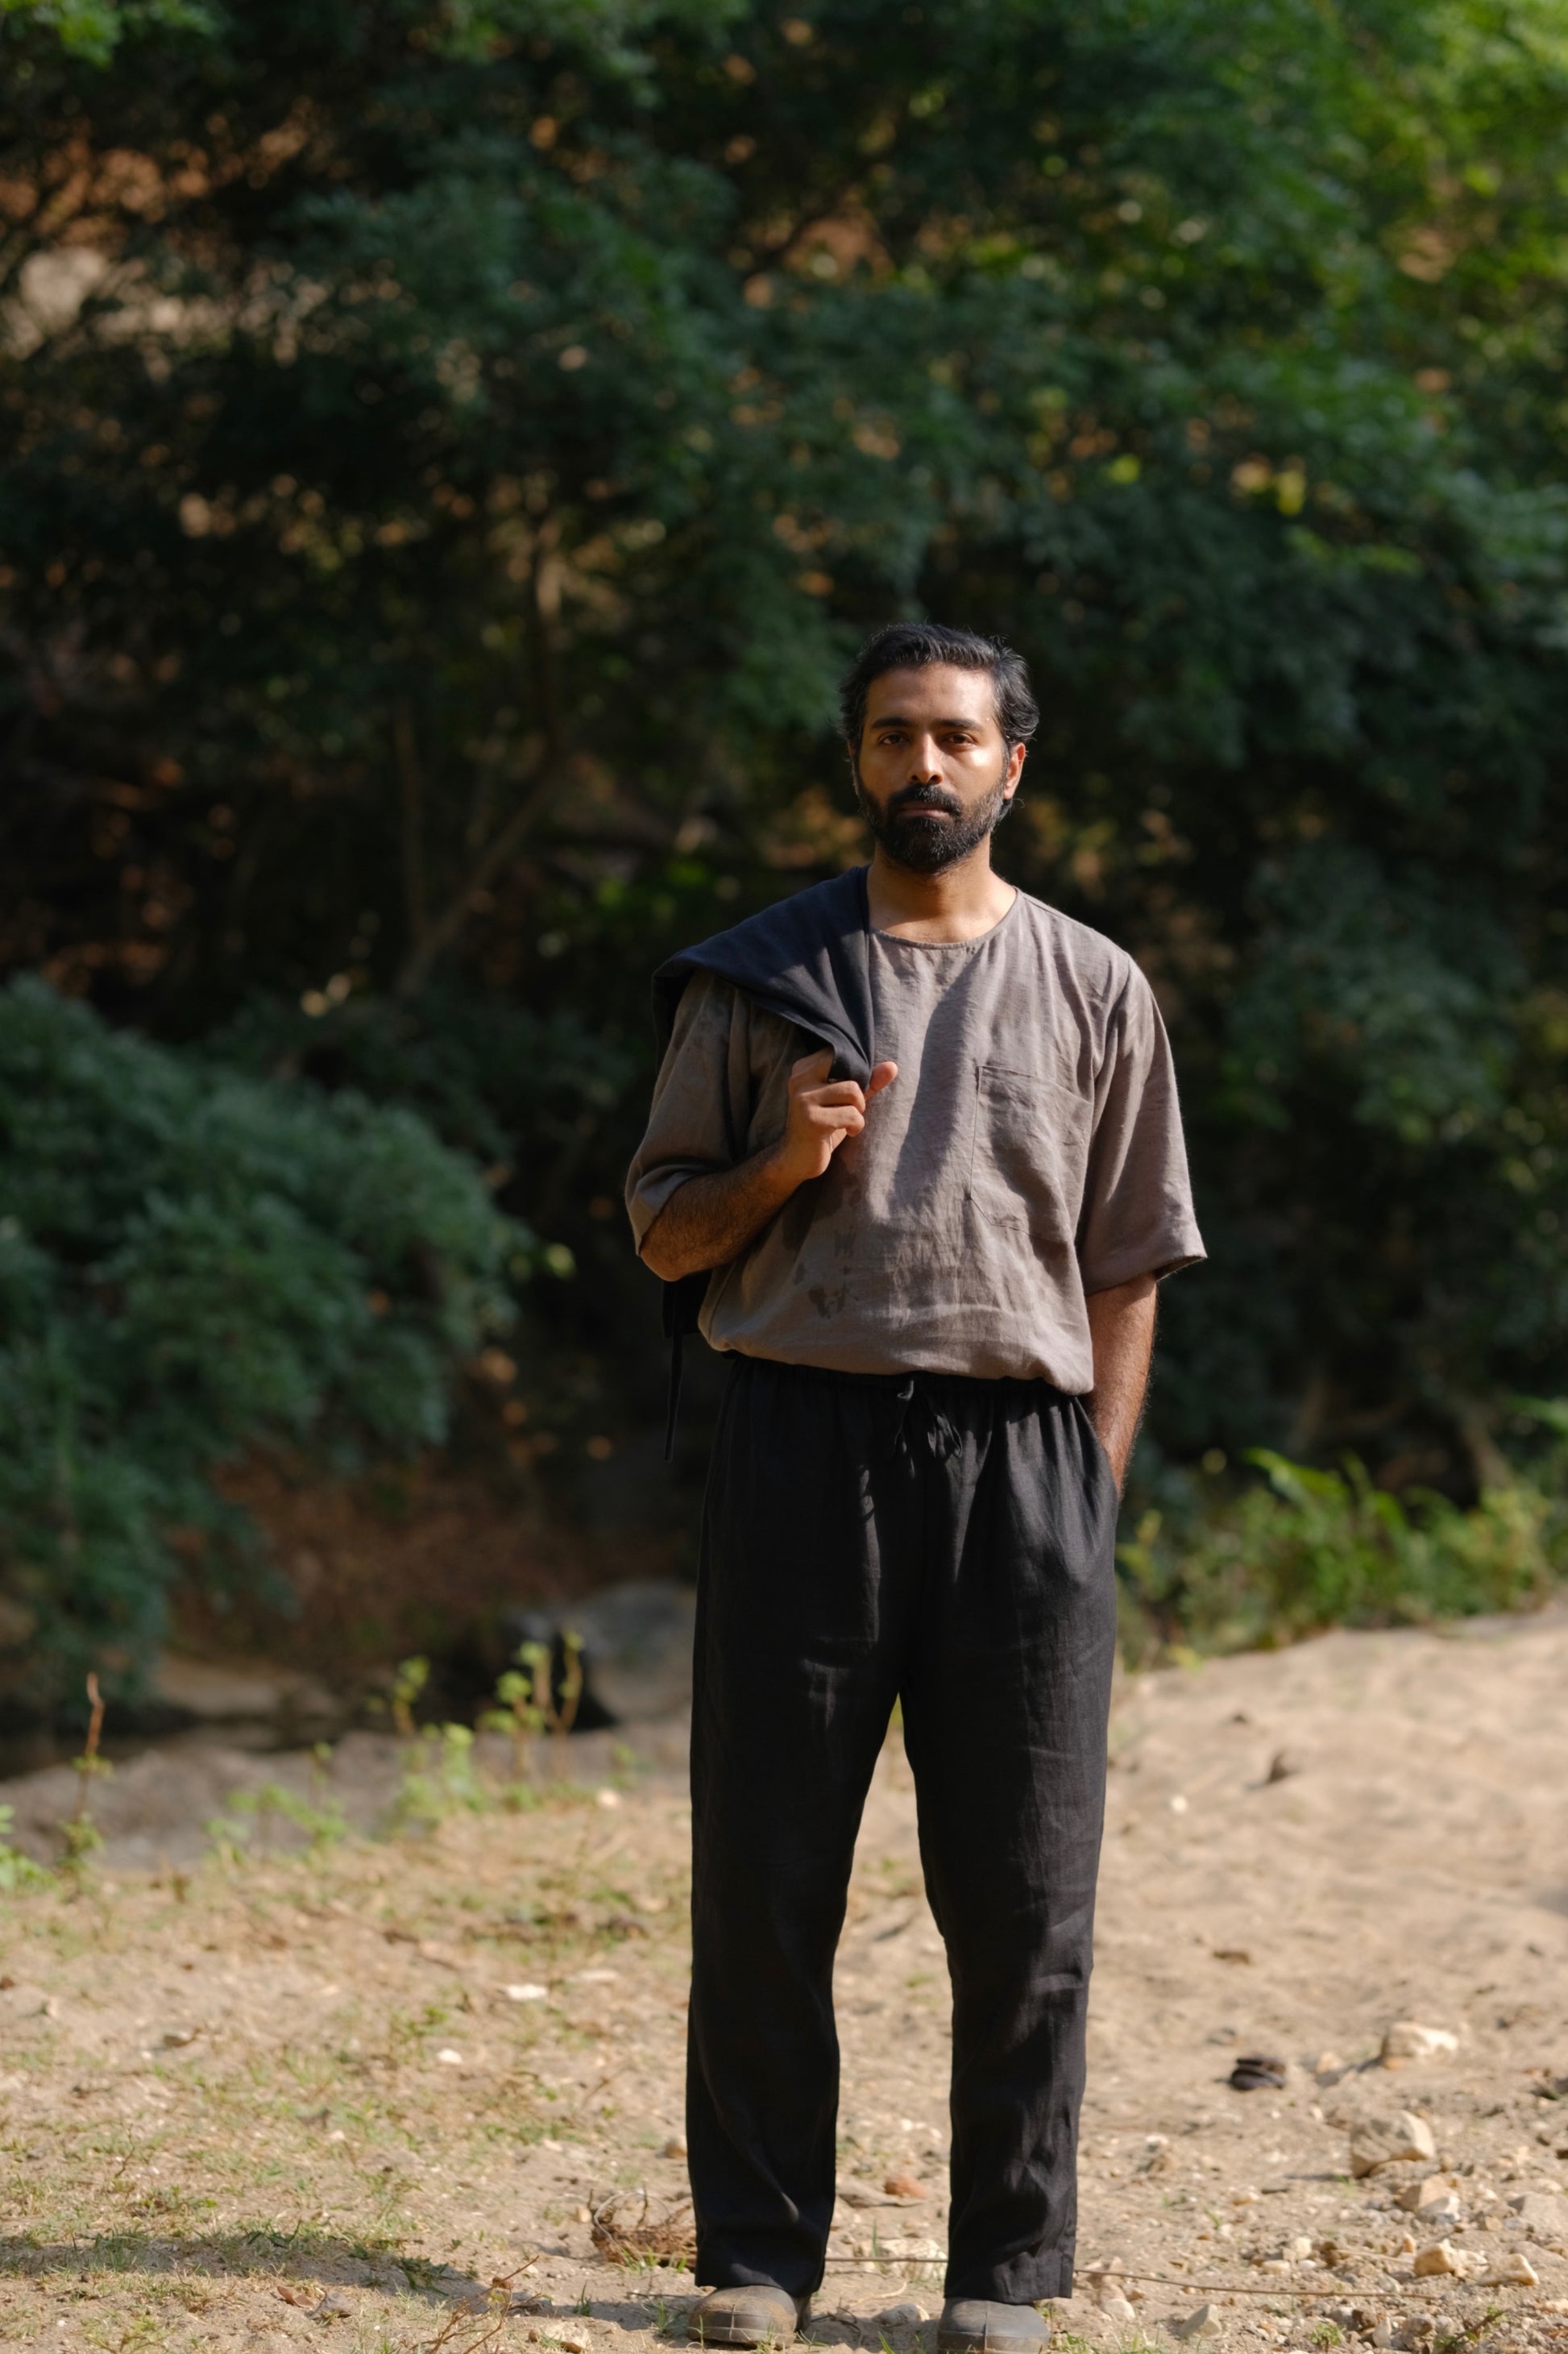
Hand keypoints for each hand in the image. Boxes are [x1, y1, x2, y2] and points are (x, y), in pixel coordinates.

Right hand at [772, 1049, 897, 1184]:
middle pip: (850, 1071)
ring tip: (846, 1122)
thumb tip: (893, 1066)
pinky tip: (846, 1132)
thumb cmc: (822, 1127)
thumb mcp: (845, 1101)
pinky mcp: (812, 1119)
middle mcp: (800, 1079)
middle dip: (858, 1094)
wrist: (795, 1159)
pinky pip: (852, 1115)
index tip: (845, 1096)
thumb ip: (867, 1082)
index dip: (856, 1075)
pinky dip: (856, 1126)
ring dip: (858, 1112)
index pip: (842, 1055)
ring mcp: (804, 1099)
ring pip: (853, 1092)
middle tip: (848, 1109)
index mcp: (804, 1068)